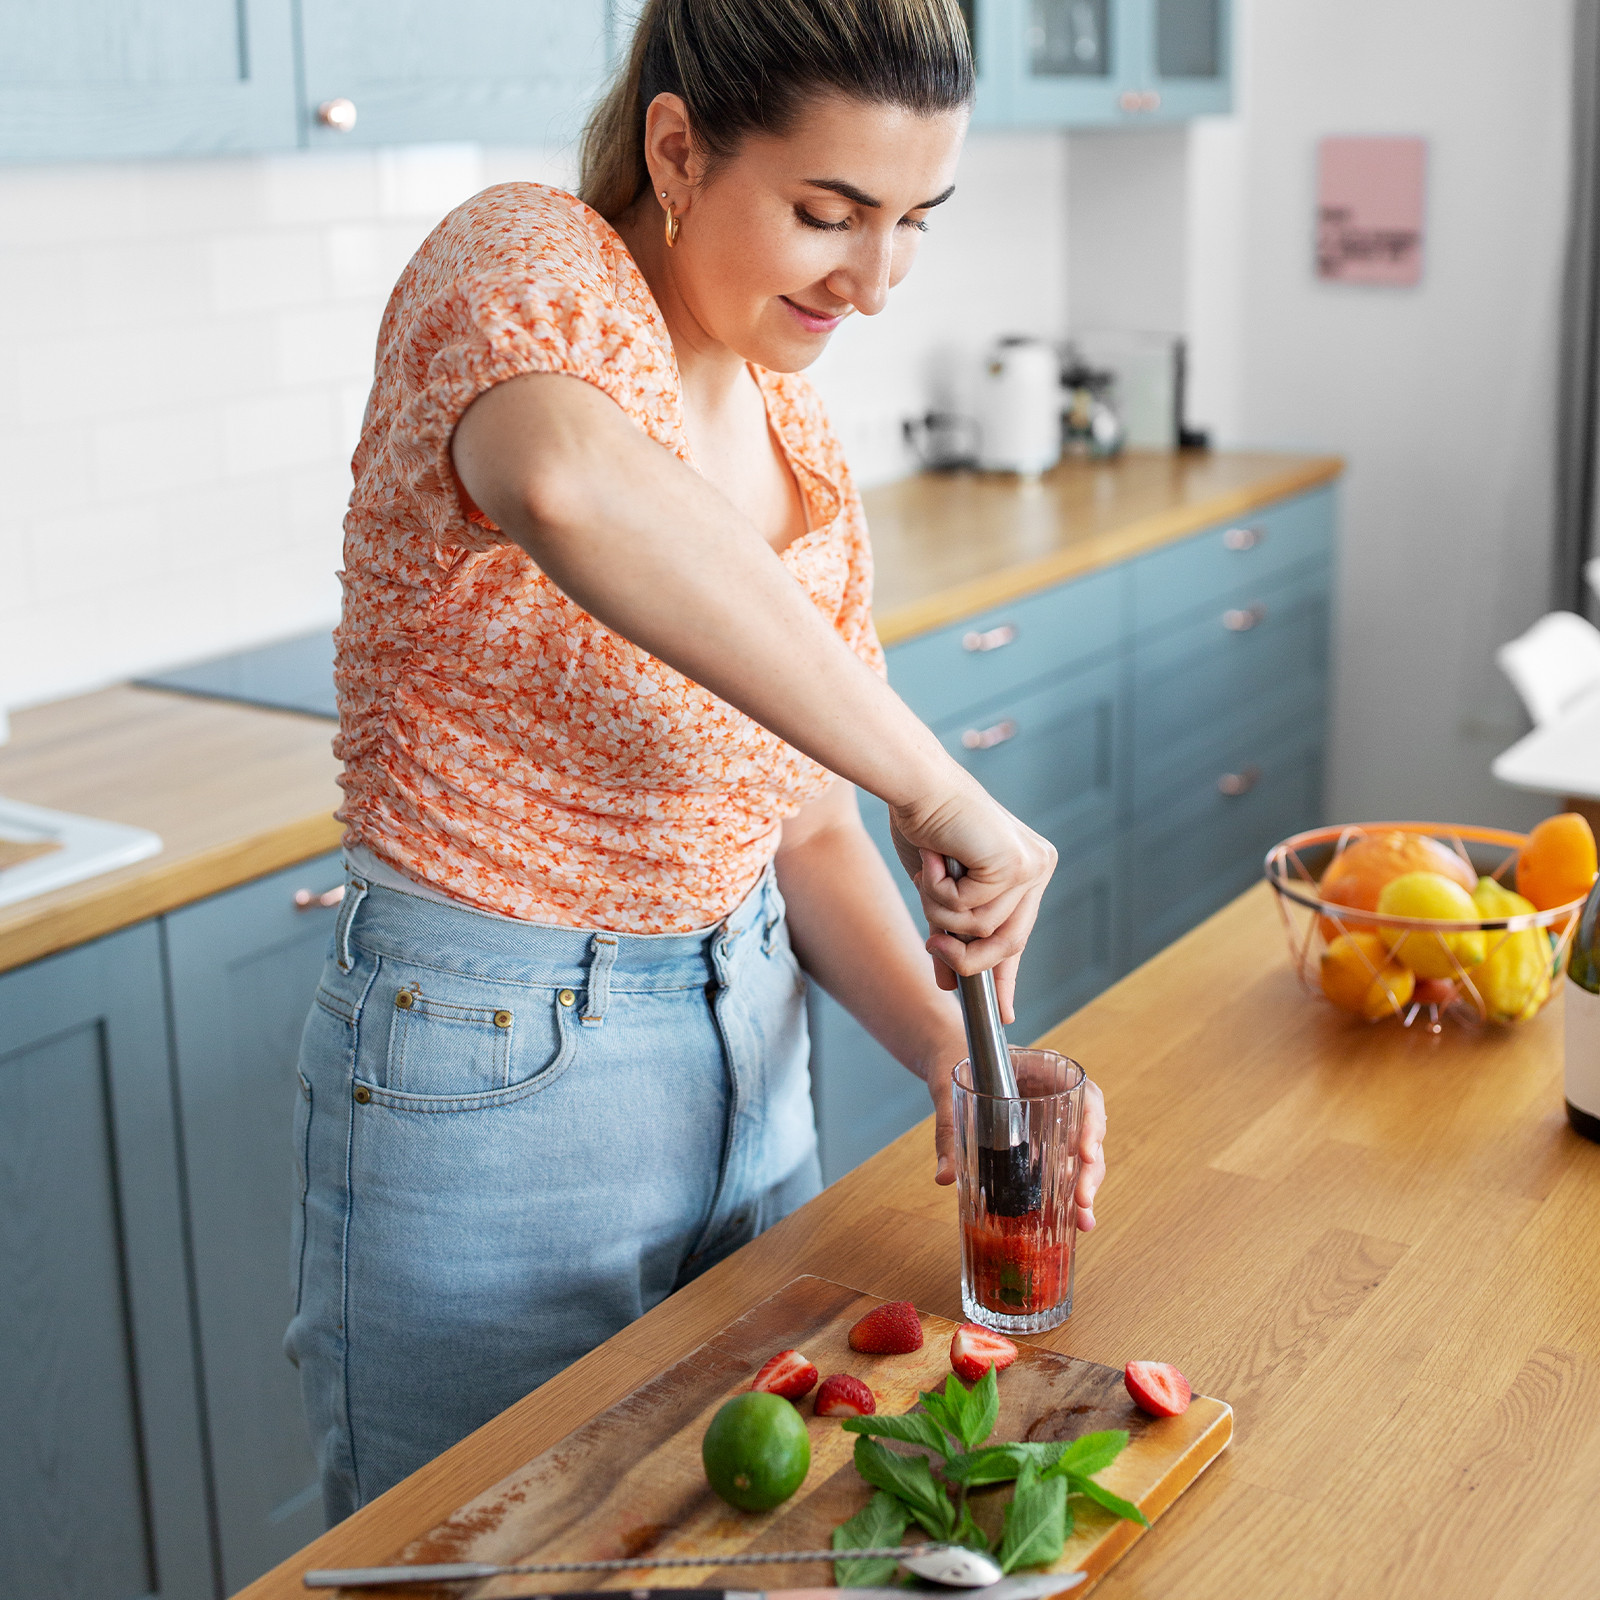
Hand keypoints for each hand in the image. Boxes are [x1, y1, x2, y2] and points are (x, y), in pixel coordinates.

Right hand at [888, 775, 1055, 1016]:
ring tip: (930, 873)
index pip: (1019, 934)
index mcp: (1029, 869)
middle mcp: (1039, 867)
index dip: (1008, 977)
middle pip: (1009, 943)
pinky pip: (969, 911)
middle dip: (966, 956)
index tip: (1004, 1012)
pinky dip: (940, 892)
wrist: (917, 785)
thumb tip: (947, 983)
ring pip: (983, 930)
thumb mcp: (941, 892)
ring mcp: (1031, 865)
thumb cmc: (925, 825)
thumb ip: (951, 932)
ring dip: (942, 911)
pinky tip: (936, 859)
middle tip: (932, 946)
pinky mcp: (1013, 864)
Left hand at [919, 1034, 1107, 1235]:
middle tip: (1082, 1202)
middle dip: (1090, 1170)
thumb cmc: (956, 1059)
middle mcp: (1057, 1095)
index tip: (1085, 1153)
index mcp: (1046, 1070)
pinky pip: (1063, 1163)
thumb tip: (945, 1176)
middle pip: (1088, 1132)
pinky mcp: (1043, 1140)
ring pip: (1082, 1154)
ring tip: (1083, 1222)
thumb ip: (949, 1129)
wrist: (950, 1055)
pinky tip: (1071, 1220)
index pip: (1085, 1094)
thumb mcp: (950, 1089)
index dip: (1092, 1124)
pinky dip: (1068, 1191)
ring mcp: (1053, 1119)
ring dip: (1085, 1187)